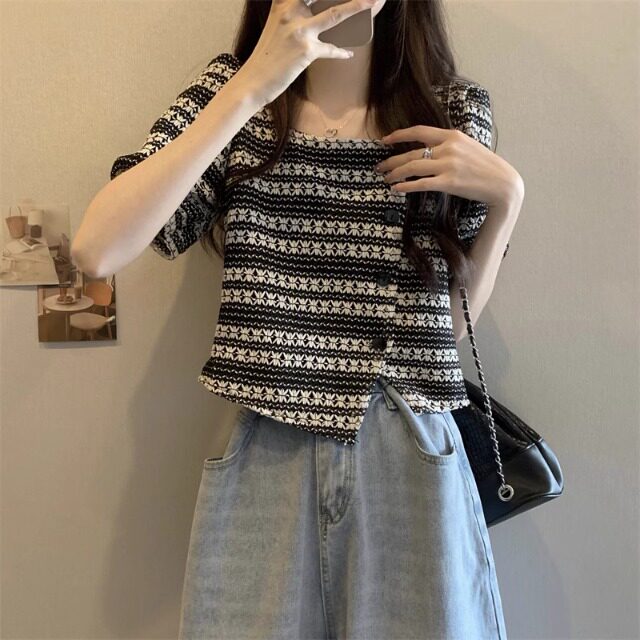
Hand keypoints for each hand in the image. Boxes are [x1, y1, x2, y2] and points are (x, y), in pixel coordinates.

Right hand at [239, 0, 377, 106]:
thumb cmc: (266, 56)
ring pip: (336, 14)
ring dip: (358, 7)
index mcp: (283, 3)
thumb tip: (318, 14)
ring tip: (373, 3)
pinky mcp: (306, 50)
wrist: (253, 80)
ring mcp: (299, 30)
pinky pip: (331, 49)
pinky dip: (340, 51)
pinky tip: (348, 52)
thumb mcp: (276, 26)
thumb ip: (293, 14)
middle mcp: (291, 11)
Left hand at [375, 126, 523, 208]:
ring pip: (413, 167)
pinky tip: (396, 189)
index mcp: (452, 136)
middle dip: (391, 160)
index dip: (399, 135)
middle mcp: (449, 147)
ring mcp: (449, 165)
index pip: (419, 131)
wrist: (503, 183)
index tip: (385, 140)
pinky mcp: (449, 182)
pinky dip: (405, 186)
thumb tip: (429, 149)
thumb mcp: (468, 147)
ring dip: (395, 173)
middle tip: (379, 167)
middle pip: (412, 153)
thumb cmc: (485, 167)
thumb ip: (449, 145)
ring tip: (386, 179)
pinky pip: (421, 184)